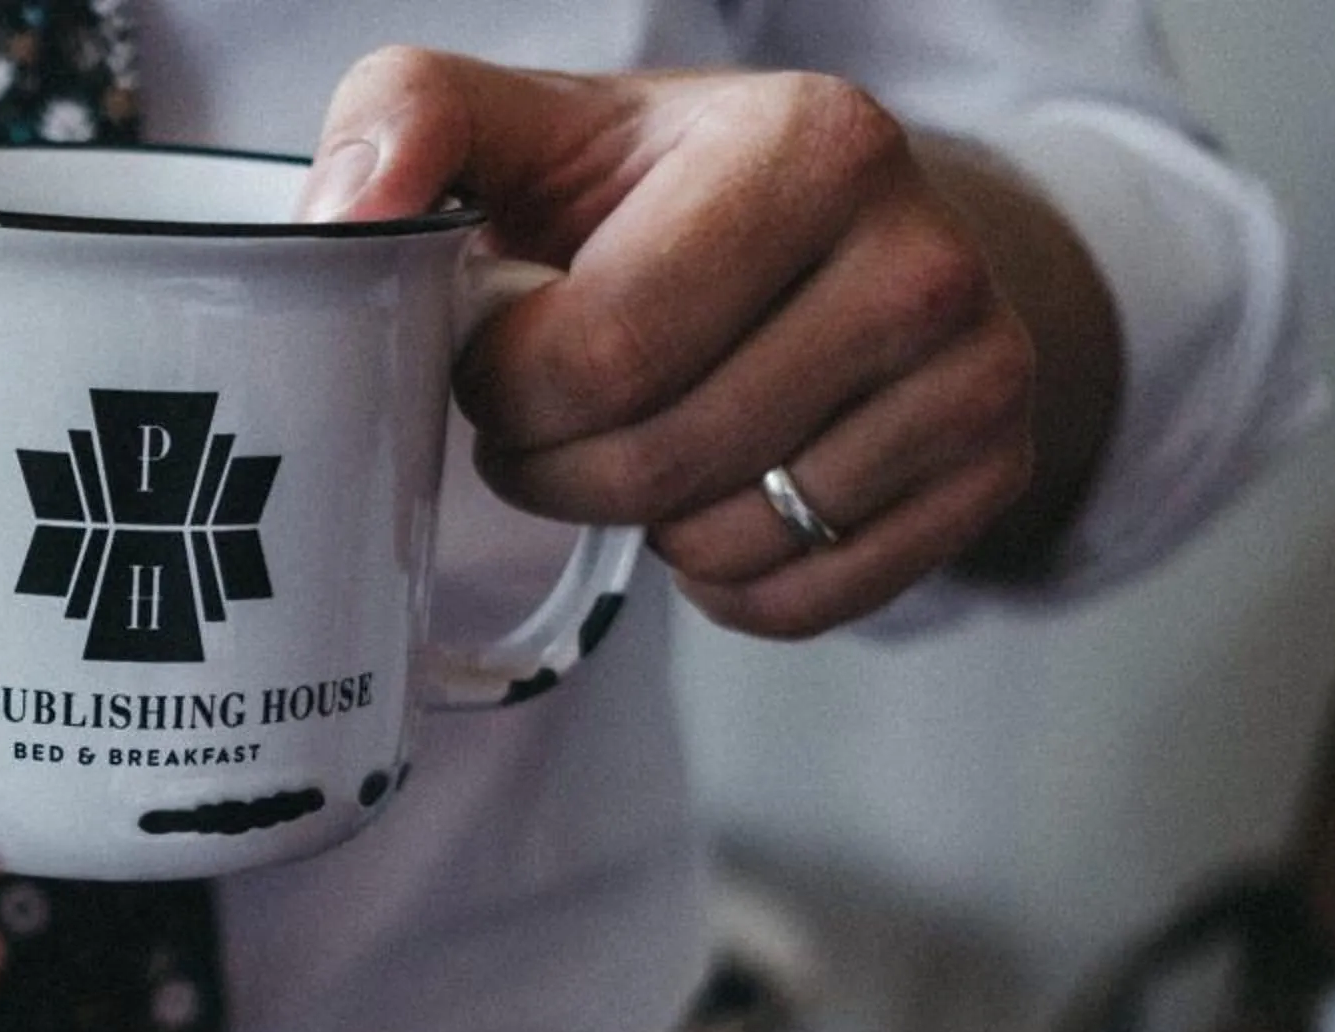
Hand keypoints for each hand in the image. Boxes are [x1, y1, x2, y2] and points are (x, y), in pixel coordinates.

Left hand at [302, 52, 1090, 637]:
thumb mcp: (537, 127)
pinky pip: (798, 603)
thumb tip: (343, 211)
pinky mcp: (991, 479)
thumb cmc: (664, 195)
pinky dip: (722, 582)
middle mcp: (922, 260)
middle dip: (557, 467)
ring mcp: (977, 377)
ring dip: (639, 525)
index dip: (507, 390)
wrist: (854, 236)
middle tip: (545, 424)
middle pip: (659, 463)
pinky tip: (716, 495)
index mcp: (811, 149)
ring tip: (643, 440)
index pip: (601, 354)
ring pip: (724, 545)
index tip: (498, 358)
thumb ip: (413, 126)